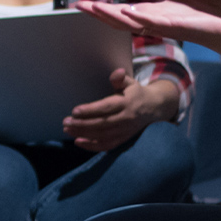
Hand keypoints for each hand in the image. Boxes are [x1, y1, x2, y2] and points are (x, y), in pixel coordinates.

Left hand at [63, 71, 179, 150]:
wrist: (155, 108)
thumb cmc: (136, 93)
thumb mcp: (130, 82)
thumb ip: (120, 78)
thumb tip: (116, 73)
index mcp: (127, 103)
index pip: (106, 108)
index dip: (90, 110)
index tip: (74, 111)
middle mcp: (126, 118)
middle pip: (102, 124)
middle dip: (82, 124)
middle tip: (65, 122)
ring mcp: (125, 131)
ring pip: (102, 136)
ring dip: (83, 134)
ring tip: (67, 130)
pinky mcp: (124, 139)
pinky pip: (107, 145)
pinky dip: (92, 146)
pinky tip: (77, 141)